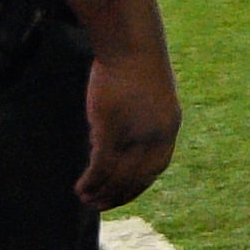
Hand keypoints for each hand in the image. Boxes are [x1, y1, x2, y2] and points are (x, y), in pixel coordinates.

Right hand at [79, 44, 180, 208]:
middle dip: (118, 195)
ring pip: (117, 176)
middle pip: (136, 178)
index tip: (124, 195)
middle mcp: (156, 136)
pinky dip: (91, 181)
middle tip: (100, 205)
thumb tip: (118, 139)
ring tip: (86, 200)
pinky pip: (101, 166)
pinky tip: (80, 187)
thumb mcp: (147, 95)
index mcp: (169, 127)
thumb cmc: (137, 64)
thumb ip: (139, 120)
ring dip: (101, 193)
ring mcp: (134, 133)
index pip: (156, 168)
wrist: (132, 44)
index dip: (139, 185)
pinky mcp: (111, 128)